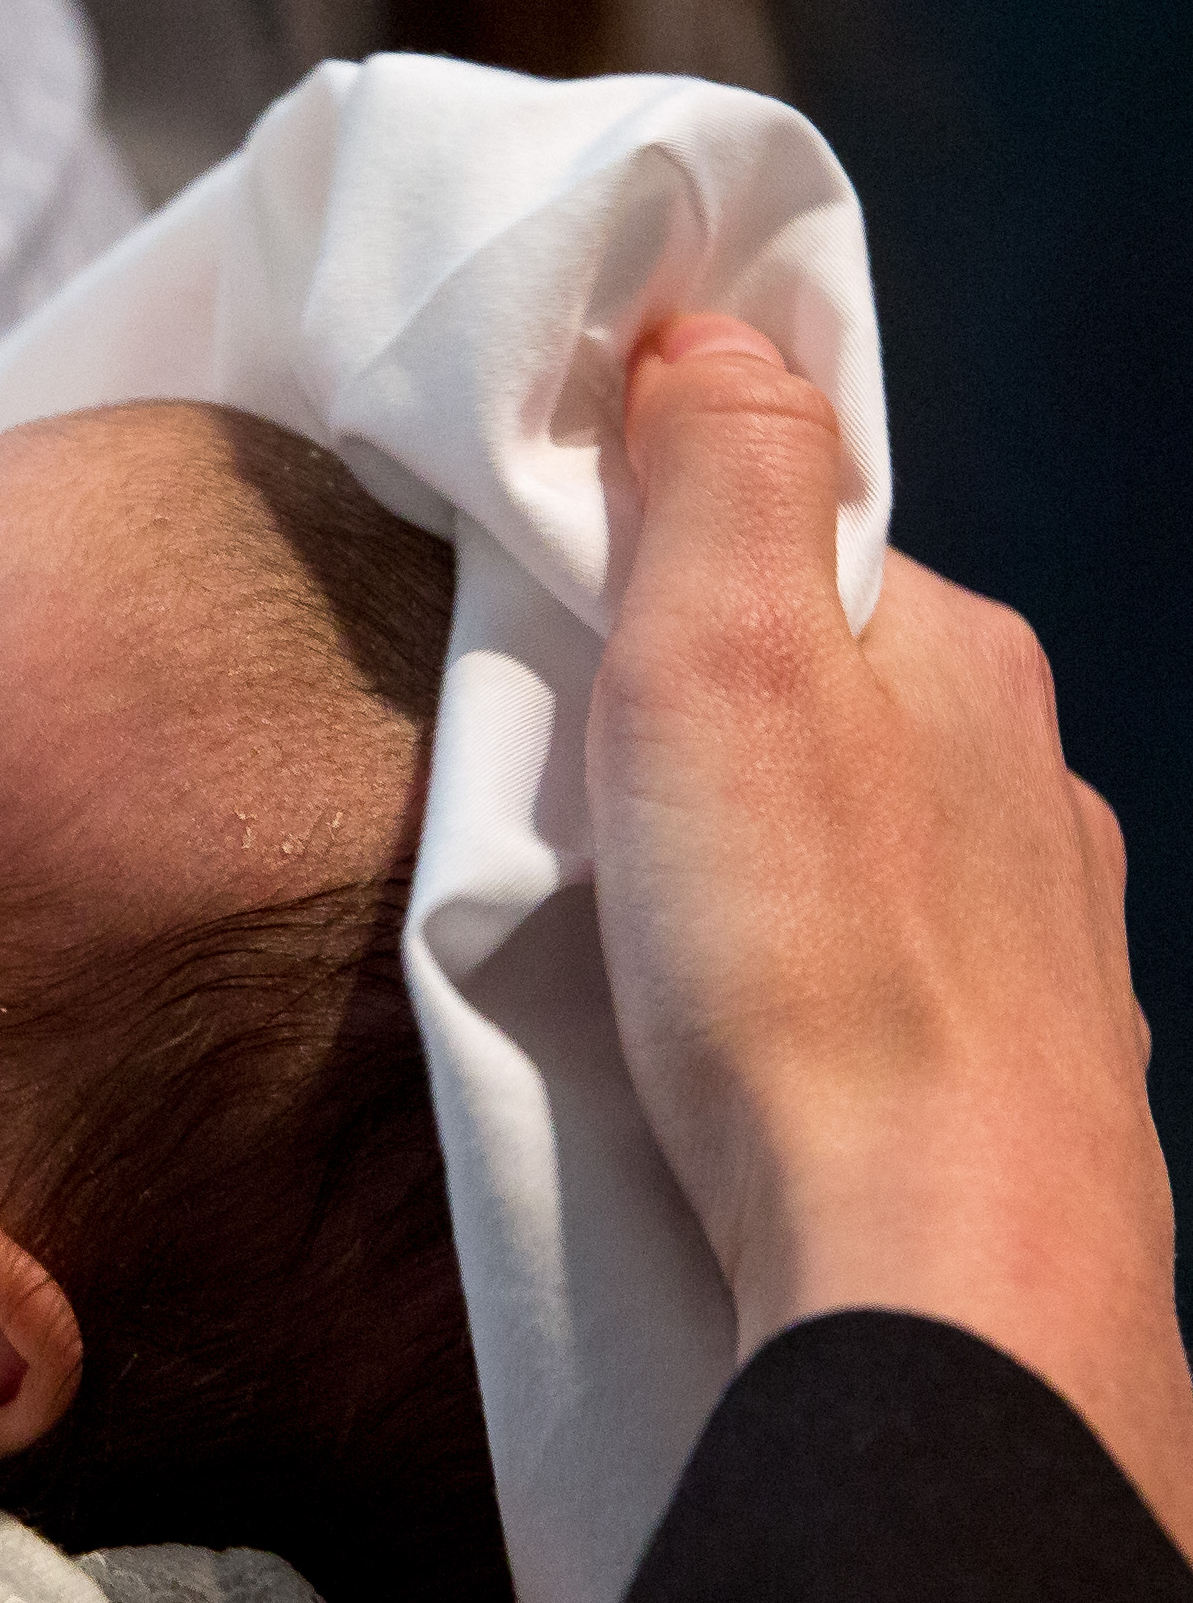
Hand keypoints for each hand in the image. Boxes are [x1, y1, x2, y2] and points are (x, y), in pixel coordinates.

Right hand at [593, 314, 1191, 1540]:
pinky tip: (753, 1055)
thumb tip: (709, 325)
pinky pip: (895, 993)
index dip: (665, 564)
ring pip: (879, 854)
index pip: (800, 546)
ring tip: (656, 945)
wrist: (937, 1277)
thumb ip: (719, 477)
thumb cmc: (810, 974)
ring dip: (774, 872)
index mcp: (960, 663)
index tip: (556, 622)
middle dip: (714, 728)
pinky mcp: (1022, 1089)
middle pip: (837, 702)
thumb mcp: (721, 664)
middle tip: (575, 802)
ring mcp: (1045, 946)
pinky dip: (820, 997)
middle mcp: (1033, 788)